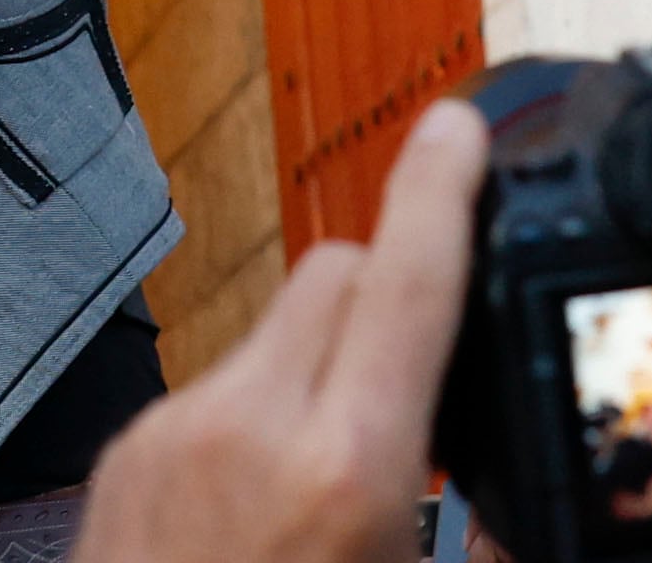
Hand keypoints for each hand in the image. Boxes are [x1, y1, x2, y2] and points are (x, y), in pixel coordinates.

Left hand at [78, 101, 486, 562]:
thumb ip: (476, 529)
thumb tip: (522, 507)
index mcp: (347, 474)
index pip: (407, 287)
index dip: (442, 194)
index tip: (464, 128)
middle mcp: (253, 429)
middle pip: (341, 272)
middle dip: (394, 292)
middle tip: (425, 374)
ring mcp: (178, 431)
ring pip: (277, 325)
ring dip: (324, 361)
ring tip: (340, 471)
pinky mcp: (129, 447)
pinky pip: (219, 384)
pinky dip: (260, 411)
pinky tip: (267, 500)